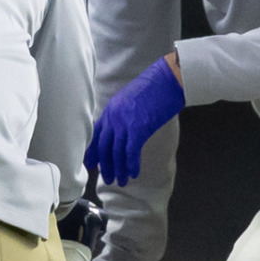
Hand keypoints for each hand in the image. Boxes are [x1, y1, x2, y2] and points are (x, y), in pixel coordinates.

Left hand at [84, 56, 184, 185]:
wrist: (168, 79)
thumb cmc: (154, 86)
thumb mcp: (131, 98)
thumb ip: (122, 113)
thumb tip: (122, 129)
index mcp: (111, 109)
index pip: (95, 134)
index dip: (93, 152)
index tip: (91, 165)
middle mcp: (114, 117)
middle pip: (104, 146)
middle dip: (105, 165)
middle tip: (108, 179)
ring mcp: (125, 122)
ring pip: (116, 152)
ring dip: (118, 169)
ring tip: (121, 181)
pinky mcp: (139, 128)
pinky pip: (131, 151)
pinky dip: (131, 164)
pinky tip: (133, 173)